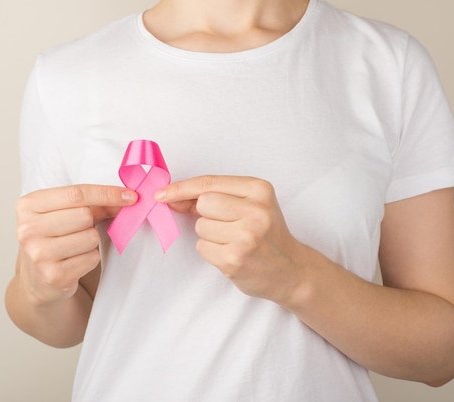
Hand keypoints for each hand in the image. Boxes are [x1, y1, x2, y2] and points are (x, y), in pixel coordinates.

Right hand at [15, 184, 135, 305]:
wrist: (37, 279)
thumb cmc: (55, 237)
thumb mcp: (65, 213)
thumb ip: (93, 203)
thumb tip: (127, 199)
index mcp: (28, 205)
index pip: (76, 193)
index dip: (107, 193)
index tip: (130, 196)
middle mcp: (27, 229)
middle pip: (84, 215)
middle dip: (92, 222)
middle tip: (83, 228)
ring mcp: (38, 253)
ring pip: (90, 237)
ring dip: (91, 241)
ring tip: (75, 246)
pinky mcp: (53, 275)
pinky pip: (91, 258)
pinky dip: (91, 258)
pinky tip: (75, 261)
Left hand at [156, 175, 304, 302]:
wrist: (292, 270)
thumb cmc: (267, 234)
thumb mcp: (251, 205)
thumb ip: (216, 196)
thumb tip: (171, 196)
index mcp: (260, 190)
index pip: (209, 183)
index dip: (181, 188)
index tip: (162, 194)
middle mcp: (256, 211)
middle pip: (203, 203)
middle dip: (206, 215)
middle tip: (227, 225)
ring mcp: (246, 236)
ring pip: (200, 227)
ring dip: (210, 235)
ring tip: (234, 241)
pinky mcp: (235, 259)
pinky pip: (202, 248)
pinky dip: (212, 252)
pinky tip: (232, 254)